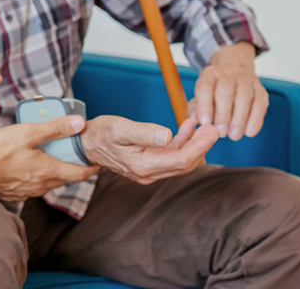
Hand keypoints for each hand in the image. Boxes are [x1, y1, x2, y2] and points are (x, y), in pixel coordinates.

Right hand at [0, 115, 98, 201]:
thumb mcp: (28, 132)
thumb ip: (55, 128)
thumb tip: (79, 124)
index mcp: (48, 171)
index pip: (78, 174)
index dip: (90, 169)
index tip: (96, 164)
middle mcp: (40, 186)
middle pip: (63, 179)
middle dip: (70, 168)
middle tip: (71, 155)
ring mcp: (27, 192)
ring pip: (47, 184)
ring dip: (52, 173)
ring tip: (48, 159)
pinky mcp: (14, 194)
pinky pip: (32, 187)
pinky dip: (35, 178)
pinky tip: (26, 167)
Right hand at [78, 115, 218, 184]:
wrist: (85, 145)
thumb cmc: (99, 134)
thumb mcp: (119, 128)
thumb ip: (143, 132)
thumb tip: (168, 135)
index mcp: (143, 165)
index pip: (180, 160)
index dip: (199, 146)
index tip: (211, 131)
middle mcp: (148, 173)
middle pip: (184, 164)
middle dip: (202, 146)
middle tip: (213, 128)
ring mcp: (149, 171)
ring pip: (180, 162)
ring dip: (194, 145)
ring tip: (203, 126)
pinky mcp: (149, 165)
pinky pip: (171, 158)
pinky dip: (182, 144)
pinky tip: (186, 128)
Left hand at [193, 42, 267, 140]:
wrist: (236, 68)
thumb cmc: (214, 89)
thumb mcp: (200, 95)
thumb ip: (196, 108)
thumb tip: (194, 119)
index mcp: (210, 74)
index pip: (205, 86)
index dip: (204, 105)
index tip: (205, 122)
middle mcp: (228, 75)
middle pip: (226, 91)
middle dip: (223, 113)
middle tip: (221, 132)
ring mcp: (246, 81)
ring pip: (244, 97)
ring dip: (240, 118)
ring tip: (234, 135)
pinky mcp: (260, 90)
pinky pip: (260, 103)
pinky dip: (256, 119)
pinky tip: (249, 132)